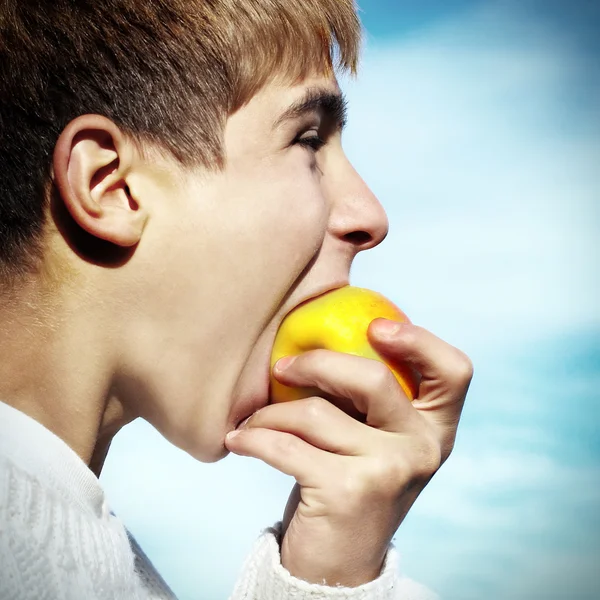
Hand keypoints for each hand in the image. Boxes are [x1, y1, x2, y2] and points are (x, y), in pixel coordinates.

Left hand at [225, 321, 472, 586]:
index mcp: (433, 427)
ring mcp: (388, 471)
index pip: (453, 372)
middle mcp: (422, 448)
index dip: (420, 341)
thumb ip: (367, 397)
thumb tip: (319, 335)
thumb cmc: (350, 482)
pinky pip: (286, 445)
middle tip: (282, 366)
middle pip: (374, 379)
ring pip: (316, 412)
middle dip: (318, 363)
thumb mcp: (374, 438)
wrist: (338, 563)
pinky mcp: (348, 492)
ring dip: (271, 413)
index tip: (375, 327)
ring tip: (253, 420)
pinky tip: (239, 440)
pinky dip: (254, 438)